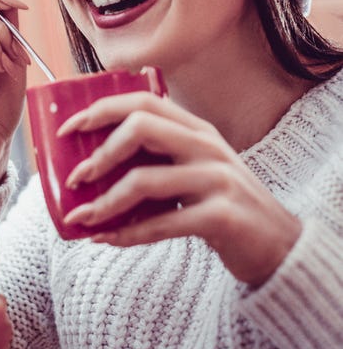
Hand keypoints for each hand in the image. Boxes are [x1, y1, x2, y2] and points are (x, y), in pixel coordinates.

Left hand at [59, 92, 301, 284]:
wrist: (280, 247)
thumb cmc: (220, 205)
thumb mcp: (192, 170)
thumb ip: (153, 159)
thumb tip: (84, 166)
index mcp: (195, 129)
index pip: (143, 101)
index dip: (100, 110)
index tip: (66, 129)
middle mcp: (207, 147)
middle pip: (141, 128)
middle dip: (99, 153)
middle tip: (73, 178)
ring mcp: (217, 180)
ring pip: (145, 180)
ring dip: (104, 202)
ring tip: (80, 217)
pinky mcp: (222, 217)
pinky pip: (162, 224)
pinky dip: (127, 234)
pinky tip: (104, 239)